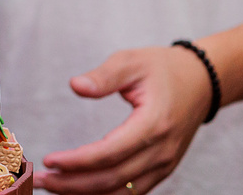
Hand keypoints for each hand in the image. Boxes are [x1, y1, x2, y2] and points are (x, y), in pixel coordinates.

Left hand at [37, 45, 210, 193]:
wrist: (202, 82)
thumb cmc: (162, 69)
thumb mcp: (132, 61)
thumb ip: (104, 76)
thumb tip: (75, 86)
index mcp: (154, 124)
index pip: (110, 153)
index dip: (78, 161)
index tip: (50, 160)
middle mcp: (161, 151)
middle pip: (112, 179)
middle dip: (73, 183)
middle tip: (40, 180)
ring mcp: (164, 164)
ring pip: (122, 192)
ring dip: (85, 193)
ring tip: (52, 187)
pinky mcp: (162, 169)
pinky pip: (131, 191)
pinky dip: (104, 194)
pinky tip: (78, 189)